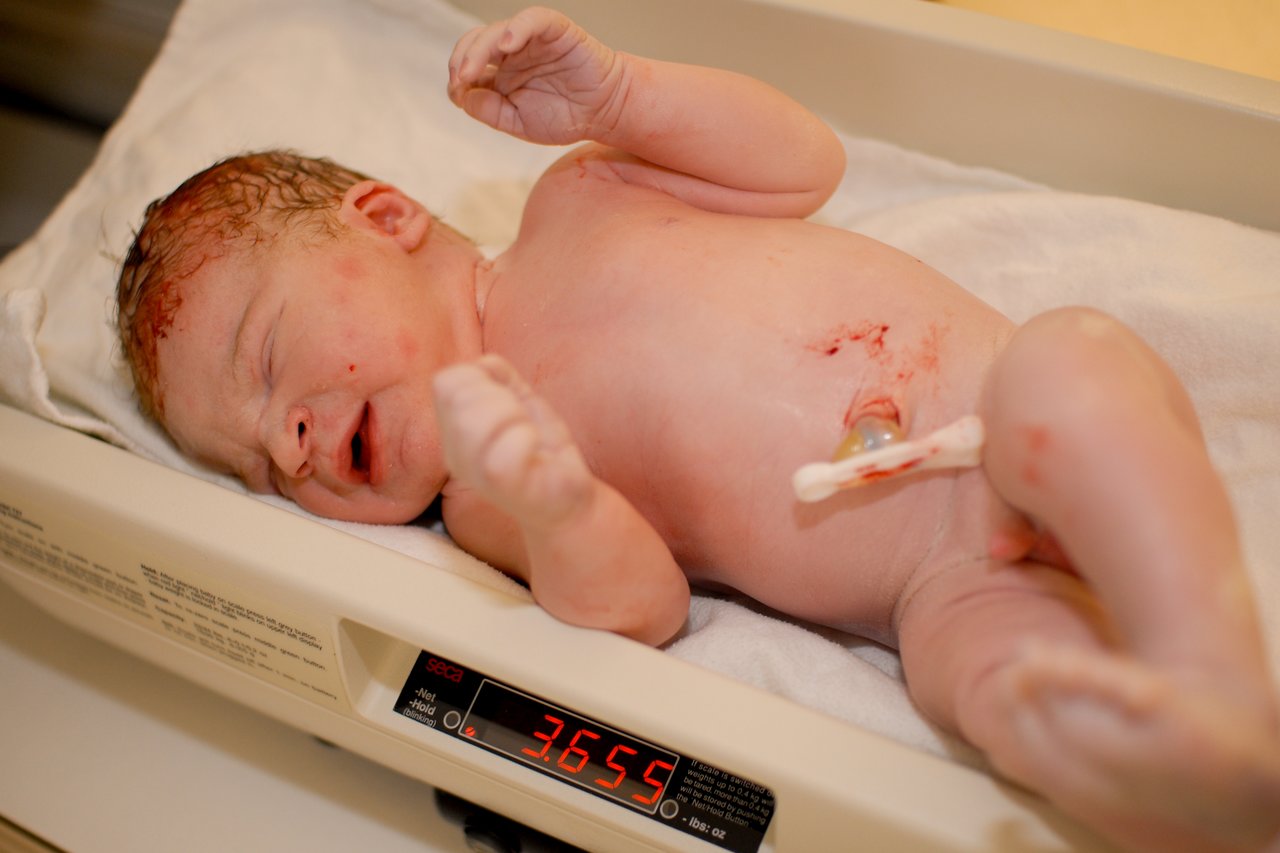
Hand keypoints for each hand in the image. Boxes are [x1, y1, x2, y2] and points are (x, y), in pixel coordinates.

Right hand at [433, 354, 594, 527]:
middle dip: (502, 398)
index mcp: (453, 432)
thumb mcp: (518, 400)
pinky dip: (531, 439)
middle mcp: (456, 455)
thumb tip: (483, 364)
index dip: (480, 379)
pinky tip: (536, 456)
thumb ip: (497, 375)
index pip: (446, 381)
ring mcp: (476, 471)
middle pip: (463, 395)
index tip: (506, 402)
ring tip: (528, 439)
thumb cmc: (541, 448)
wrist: (567, 499)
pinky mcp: (502, 483)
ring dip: (518, 418)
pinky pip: (513, 440)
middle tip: (521, 424)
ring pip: (484, 417)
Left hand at [447, 6, 622, 144]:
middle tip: (459, 80)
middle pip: (475, 43)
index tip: (457, 93)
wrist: (604, 112)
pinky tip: (506, 45)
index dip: (457, 77)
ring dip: (479, 49)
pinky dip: (518, 28)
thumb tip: (462, 97)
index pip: (468, 65)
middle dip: (461, 60)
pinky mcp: (554, 30)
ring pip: (497, 31)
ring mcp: (531, 39)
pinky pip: (532, 20)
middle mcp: (513, 53)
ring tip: (470, 71)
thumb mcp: (519, 124)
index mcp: (502, 73)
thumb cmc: (566, 117)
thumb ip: (490, 111)